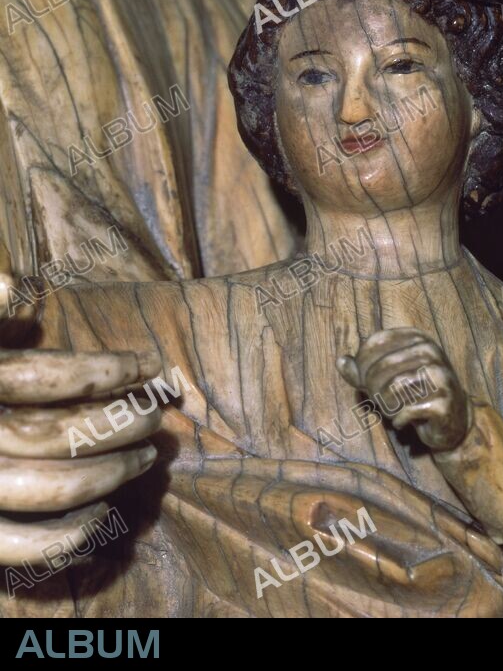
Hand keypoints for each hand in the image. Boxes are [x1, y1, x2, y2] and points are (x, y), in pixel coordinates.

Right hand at [0, 348, 162, 566]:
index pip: (50, 375)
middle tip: (154, 416)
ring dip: (110, 475)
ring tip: (144, 459)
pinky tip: (99, 515)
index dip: (108, 368)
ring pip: (53, 488)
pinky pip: (18, 546)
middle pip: (59, 433)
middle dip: (120, 424)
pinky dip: (66, 537)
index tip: (152, 363)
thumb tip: (18, 285)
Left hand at [337, 328, 470, 451]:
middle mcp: (431, 351)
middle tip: (378, 401)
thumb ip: (362, 370)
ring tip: (391, 409)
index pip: (375, 343)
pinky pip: (407, 411)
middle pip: (382, 367)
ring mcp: (440, 376)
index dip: (361, 365)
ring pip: (394, 387)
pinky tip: (404, 421)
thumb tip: (341, 362)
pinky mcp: (444, 403)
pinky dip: (399, 420)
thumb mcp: (386, 377)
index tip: (362, 382)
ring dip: (386, 405)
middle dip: (372, 389)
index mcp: (417, 338)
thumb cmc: (413, 394)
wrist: (451, 419)